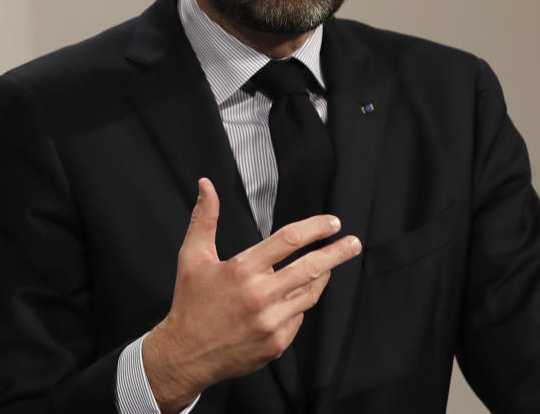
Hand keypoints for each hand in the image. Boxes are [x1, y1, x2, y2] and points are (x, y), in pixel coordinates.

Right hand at [142, 177, 361, 412]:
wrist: (185, 354)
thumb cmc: (191, 302)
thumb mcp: (192, 256)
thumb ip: (204, 218)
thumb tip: (206, 185)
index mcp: (241, 270)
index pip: (289, 240)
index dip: (315, 228)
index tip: (332, 223)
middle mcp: (259, 296)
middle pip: (310, 267)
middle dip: (337, 253)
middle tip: (353, 243)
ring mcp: (270, 322)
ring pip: (309, 294)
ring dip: (322, 277)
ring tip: (329, 265)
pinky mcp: (275, 343)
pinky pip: (298, 318)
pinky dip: (299, 304)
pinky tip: (293, 297)